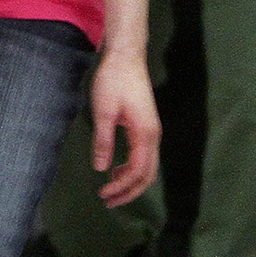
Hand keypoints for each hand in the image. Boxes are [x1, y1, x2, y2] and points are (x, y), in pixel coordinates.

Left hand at [89, 49, 160, 207]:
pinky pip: (144, 156)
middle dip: (129, 191)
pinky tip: (117, 168)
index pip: (137, 172)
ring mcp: (152, 130)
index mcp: (145, 134)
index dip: (121, 187)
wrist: (126, 55)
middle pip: (147, 174)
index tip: (103, 194)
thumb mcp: (103, 110)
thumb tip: (101, 169)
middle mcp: (153, 136)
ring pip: (148, 166)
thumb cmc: (114, 80)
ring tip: (111, 187)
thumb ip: (103, 140)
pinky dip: (132, 168)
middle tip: (108, 201)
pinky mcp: (146, 125)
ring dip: (131, 181)